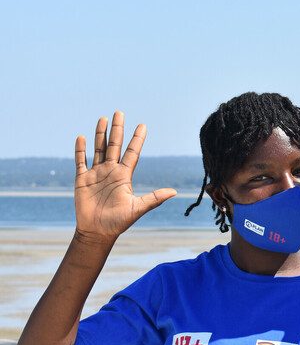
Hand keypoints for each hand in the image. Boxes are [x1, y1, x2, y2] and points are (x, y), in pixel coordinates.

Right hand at [74, 112, 175, 241]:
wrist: (98, 232)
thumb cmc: (119, 222)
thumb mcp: (138, 209)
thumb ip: (154, 199)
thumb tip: (174, 192)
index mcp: (124, 176)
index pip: (132, 153)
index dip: (137, 139)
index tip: (143, 125)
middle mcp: (111, 171)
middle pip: (114, 145)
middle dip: (117, 129)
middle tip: (119, 112)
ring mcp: (96, 174)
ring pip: (98, 149)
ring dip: (99, 134)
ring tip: (102, 119)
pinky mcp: (82, 180)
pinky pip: (80, 161)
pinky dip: (80, 150)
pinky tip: (82, 137)